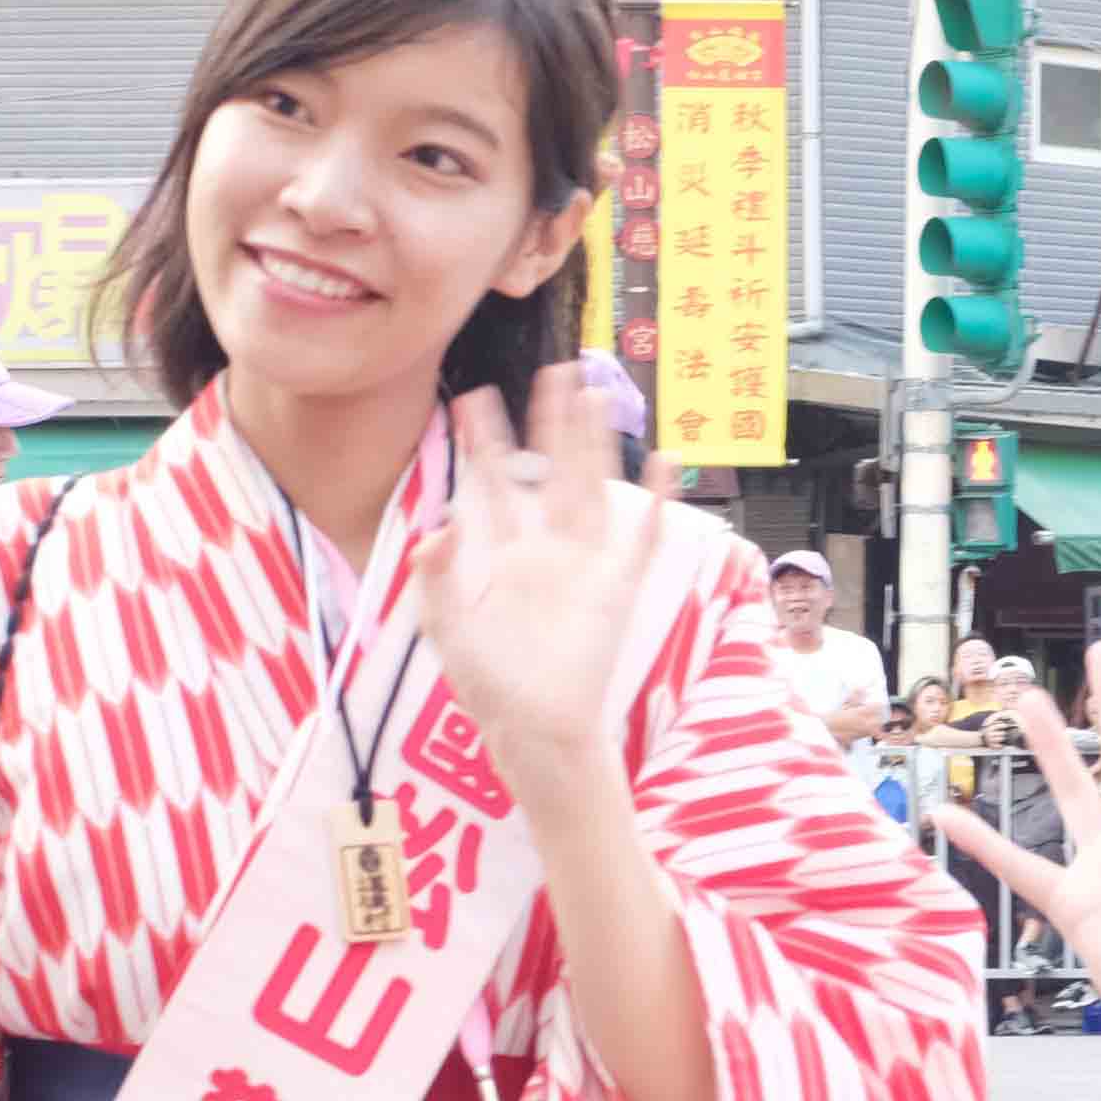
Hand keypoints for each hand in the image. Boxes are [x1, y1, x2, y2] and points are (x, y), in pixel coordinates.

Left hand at [409, 370, 666, 804]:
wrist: (535, 729)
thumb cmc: (490, 686)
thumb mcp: (448, 629)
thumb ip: (436, 578)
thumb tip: (438, 526)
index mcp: (503, 556)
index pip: (495, 484)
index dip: (487, 443)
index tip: (477, 399)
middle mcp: (547, 550)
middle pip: (551, 470)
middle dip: (551, 423)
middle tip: (554, 371)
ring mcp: (585, 566)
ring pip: (593, 488)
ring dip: (596, 444)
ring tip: (598, 396)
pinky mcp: (617, 588)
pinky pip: (640, 538)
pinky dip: (655, 502)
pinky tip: (663, 461)